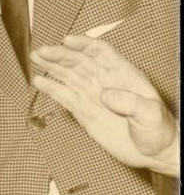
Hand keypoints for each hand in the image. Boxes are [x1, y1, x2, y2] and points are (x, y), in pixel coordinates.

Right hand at [32, 35, 177, 171]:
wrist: (154, 153)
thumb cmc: (158, 131)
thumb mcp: (150, 114)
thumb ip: (129, 102)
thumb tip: (104, 94)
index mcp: (123, 74)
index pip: (101, 52)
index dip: (84, 44)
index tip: (67, 41)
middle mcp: (105, 81)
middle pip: (79, 61)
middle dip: (60, 54)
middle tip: (42, 52)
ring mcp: (93, 96)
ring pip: (69, 76)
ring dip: (52, 66)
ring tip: (35, 57)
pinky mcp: (85, 112)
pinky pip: (65, 97)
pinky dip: (52, 89)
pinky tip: (39, 81)